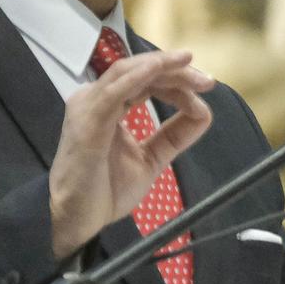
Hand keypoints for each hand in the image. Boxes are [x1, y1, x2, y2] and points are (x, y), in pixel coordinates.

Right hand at [49, 49, 214, 260]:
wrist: (78, 220)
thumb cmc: (106, 190)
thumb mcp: (152, 158)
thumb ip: (175, 135)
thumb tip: (205, 112)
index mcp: (109, 105)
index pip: (146, 81)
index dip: (177, 81)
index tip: (206, 89)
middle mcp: (96, 99)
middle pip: (139, 71)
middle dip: (175, 70)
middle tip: (206, 80)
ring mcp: (88, 107)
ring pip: (127, 72)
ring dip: (160, 66)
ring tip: (188, 63)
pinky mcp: (86, 121)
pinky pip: (113, 92)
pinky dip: (137, 77)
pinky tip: (158, 69)